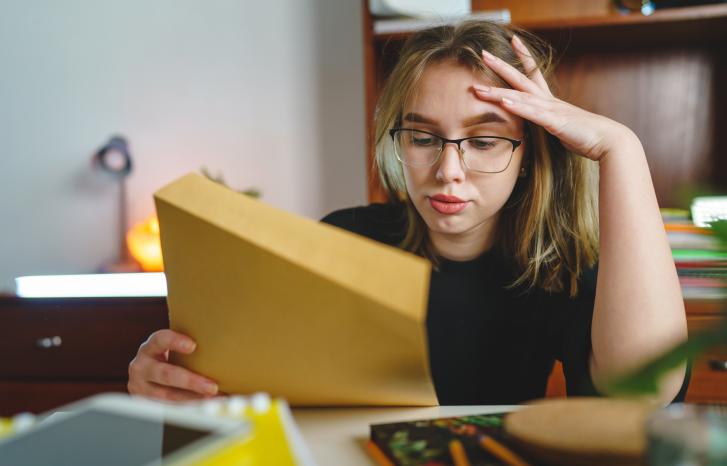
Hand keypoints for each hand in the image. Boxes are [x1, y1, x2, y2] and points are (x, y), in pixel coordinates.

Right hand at [128, 329, 218, 400]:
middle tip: (212, 387)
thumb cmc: (169, 357)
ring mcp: (141, 386)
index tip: (193, 346)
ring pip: (167, 396)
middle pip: (165, 374)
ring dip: (193, 400)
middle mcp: (142, 366)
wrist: (147, 373)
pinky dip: (188, 408)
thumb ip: (191, 347)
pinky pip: (168, 408)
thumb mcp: (173, 348)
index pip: (160, 340)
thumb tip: (227, 347)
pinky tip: (204, 407)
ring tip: (213, 400)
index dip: (175, 342)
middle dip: (190, 382)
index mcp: (150, 347)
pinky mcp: (146, 403)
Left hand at [474, 35, 636, 161]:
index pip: (534, 73)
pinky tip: (503, 101)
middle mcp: (549, 101)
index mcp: (550, 102)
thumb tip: (543, 125)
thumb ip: (550, 124)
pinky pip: (532, 114)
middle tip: (483, 53)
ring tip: (477, 87)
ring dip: (497, 92)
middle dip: (500, 66)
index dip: (523, 57)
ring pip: (520, 97)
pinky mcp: (554, 123)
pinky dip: (517, 107)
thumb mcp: (562, 128)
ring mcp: (551, 110)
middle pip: (520, 79)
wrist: (609, 141)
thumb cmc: (587, 137)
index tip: (512, 41)